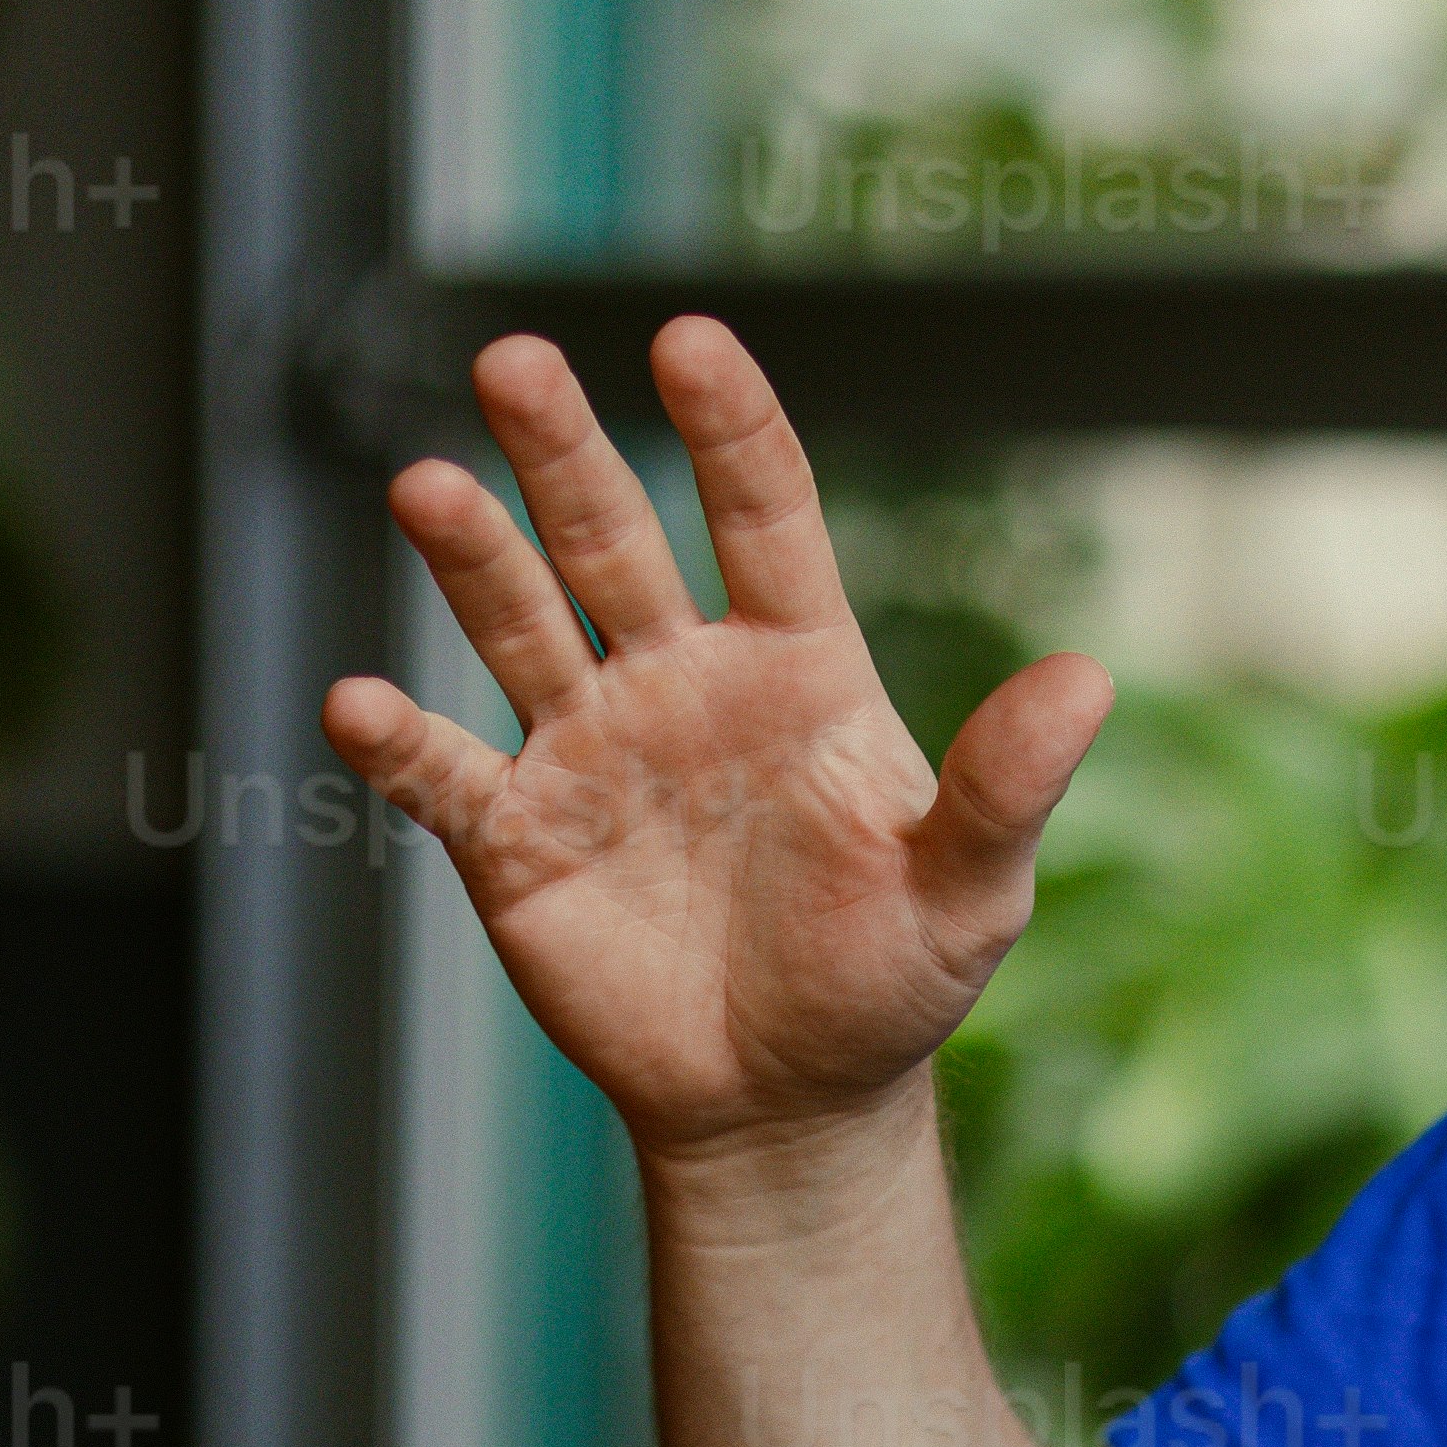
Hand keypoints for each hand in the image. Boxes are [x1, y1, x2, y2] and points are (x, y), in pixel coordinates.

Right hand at [325, 318, 1111, 1179]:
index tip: (691, 341)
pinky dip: (396, 741)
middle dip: (562, 448)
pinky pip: (443, 773)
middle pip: (610, 536)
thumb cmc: (888, 983)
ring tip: (428, 486)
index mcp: (793, 666)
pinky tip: (359, 704)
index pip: (762, 515)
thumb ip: (1006, 785)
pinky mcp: (514, 836)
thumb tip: (1088, 681)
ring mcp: (586, 748)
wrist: (789, 1104)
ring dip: (470, 556)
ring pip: (517, 622)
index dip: (729, 428)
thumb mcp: (968, 892)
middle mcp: (678, 680)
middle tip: (516, 360)